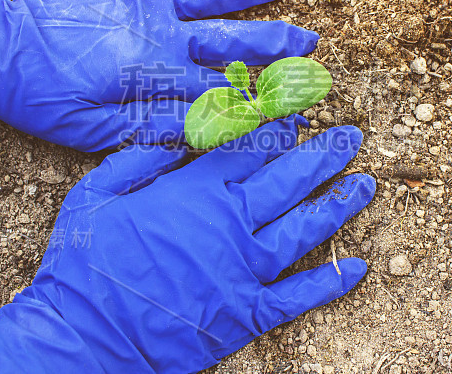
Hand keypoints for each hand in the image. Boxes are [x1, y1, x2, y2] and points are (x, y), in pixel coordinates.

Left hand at [0, 0, 317, 150]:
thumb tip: (205, 130)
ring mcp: (143, 5)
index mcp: (155, 75)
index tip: (296, 104)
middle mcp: (159, 34)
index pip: (221, 90)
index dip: (262, 99)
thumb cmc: (41, 98)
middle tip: (310, 44)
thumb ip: (151, 128)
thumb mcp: (92, 132)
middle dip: (273, 42)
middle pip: (228, 38)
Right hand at [0, 118, 375, 372]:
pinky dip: (330, 282)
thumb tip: (175, 134)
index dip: (279, 130)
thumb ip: (139, 158)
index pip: (249, 150)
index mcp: (195, 192)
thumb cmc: (84, 262)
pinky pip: (298, 295)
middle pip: (288, 181)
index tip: (300, 117)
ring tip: (367, 185)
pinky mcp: (246, 312)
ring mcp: (244, 270)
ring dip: (339, 205)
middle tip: (351, 137)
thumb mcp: (96, 193)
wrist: (83, 334)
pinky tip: (358, 268)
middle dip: (323, 155)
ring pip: (304, 229)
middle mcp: (229, 224)